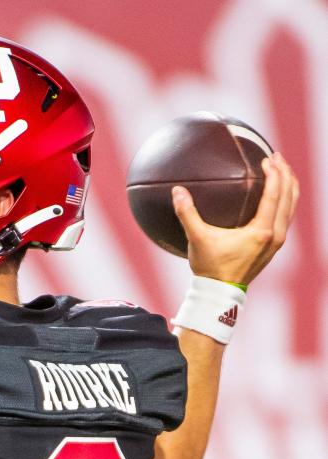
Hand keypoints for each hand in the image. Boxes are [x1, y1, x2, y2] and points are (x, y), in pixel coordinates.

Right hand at [173, 152, 298, 284]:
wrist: (220, 292)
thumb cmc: (210, 267)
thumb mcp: (197, 238)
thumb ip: (187, 213)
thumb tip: (177, 191)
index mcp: (261, 231)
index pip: (275, 195)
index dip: (274, 174)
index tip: (268, 159)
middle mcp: (275, 234)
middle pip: (289, 197)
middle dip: (286, 174)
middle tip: (277, 157)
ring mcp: (277, 241)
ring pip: (291, 207)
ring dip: (289, 186)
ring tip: (282, 170)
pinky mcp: (273, 245)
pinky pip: (286, 216)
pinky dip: (285, 201)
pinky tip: (277, 195)